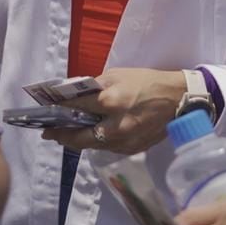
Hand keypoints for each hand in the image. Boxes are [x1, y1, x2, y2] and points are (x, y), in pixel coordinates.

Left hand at [41, 67, 184, 153]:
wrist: (179, 100)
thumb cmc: (147, 82)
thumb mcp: (119, 75)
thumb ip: (96, 86)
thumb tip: (76, 94)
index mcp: (110, 101)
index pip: (76, 107)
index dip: (59, 109)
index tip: (46, 110)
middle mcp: (115, 125)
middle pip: (79, 137)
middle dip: (61, 135)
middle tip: (48, 133)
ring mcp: (124, 141)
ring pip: (92, 146)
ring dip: (77, 141)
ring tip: (64, 136)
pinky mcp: (132, 149)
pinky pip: (107, 148)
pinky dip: (96, 142)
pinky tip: (90, 136)